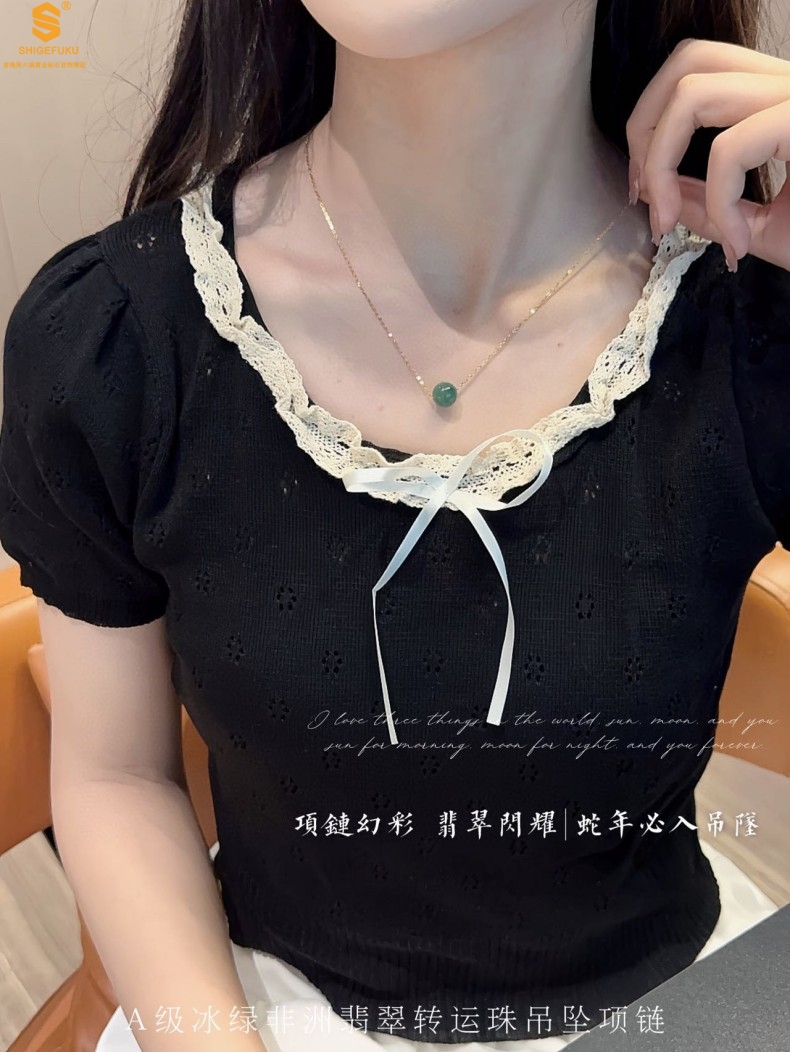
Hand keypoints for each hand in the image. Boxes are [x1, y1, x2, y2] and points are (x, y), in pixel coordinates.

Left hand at [625, 37, 789, 273]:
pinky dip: (718, 203)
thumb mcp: (763, 227)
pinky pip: (731, 148)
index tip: (646, 194)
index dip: (651, 127)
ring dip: (661, 162)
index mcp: (778, 101)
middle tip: (645, 198)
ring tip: (668, 220)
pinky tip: (739, 245)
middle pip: (687, 61)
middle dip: (643, 130)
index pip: (697, 71)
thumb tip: (663, 194)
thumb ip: (712, 207)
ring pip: (694, 91)